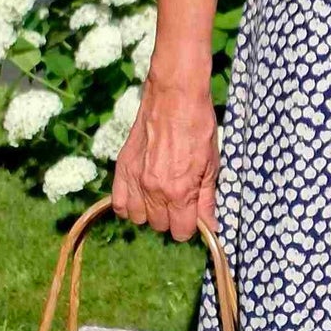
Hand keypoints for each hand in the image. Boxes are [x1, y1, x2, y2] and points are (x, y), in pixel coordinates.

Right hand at [112, 78, 220, 241]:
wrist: (175, 97)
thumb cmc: (199, 128)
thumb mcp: (212, 165)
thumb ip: (208, 200)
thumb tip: (211, 226)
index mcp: (179, 192)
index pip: (181, 232)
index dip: (190, 226)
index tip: (193, 214)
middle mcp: (153, 191)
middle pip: (159, 226)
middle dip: (172, 218)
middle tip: (180, 199)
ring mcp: (134, 180)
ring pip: (138, 218)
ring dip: (150, 212)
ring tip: (161, 195)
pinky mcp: (122, 168)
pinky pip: (118, 204)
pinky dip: (129, 204)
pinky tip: (141, 194)